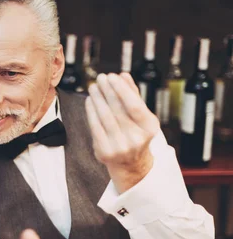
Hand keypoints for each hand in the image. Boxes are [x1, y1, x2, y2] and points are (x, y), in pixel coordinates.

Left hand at [86, 73, 159, 192]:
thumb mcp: (140, 116)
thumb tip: (123, 75)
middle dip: (107, 91)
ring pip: (104, 117)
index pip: (134, 105)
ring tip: (93, 87)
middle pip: (117, 110)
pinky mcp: (105, 153)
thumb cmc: (134, 133)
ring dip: (97, 99)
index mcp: (150, 128)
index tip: (112, 76)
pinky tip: (89, 101)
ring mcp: (120, 147)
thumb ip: (132, 95)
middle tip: (100, 78)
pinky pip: (95, 128)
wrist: (129, 164)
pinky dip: (91, 112)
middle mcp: (136, 139)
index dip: (121, 89)